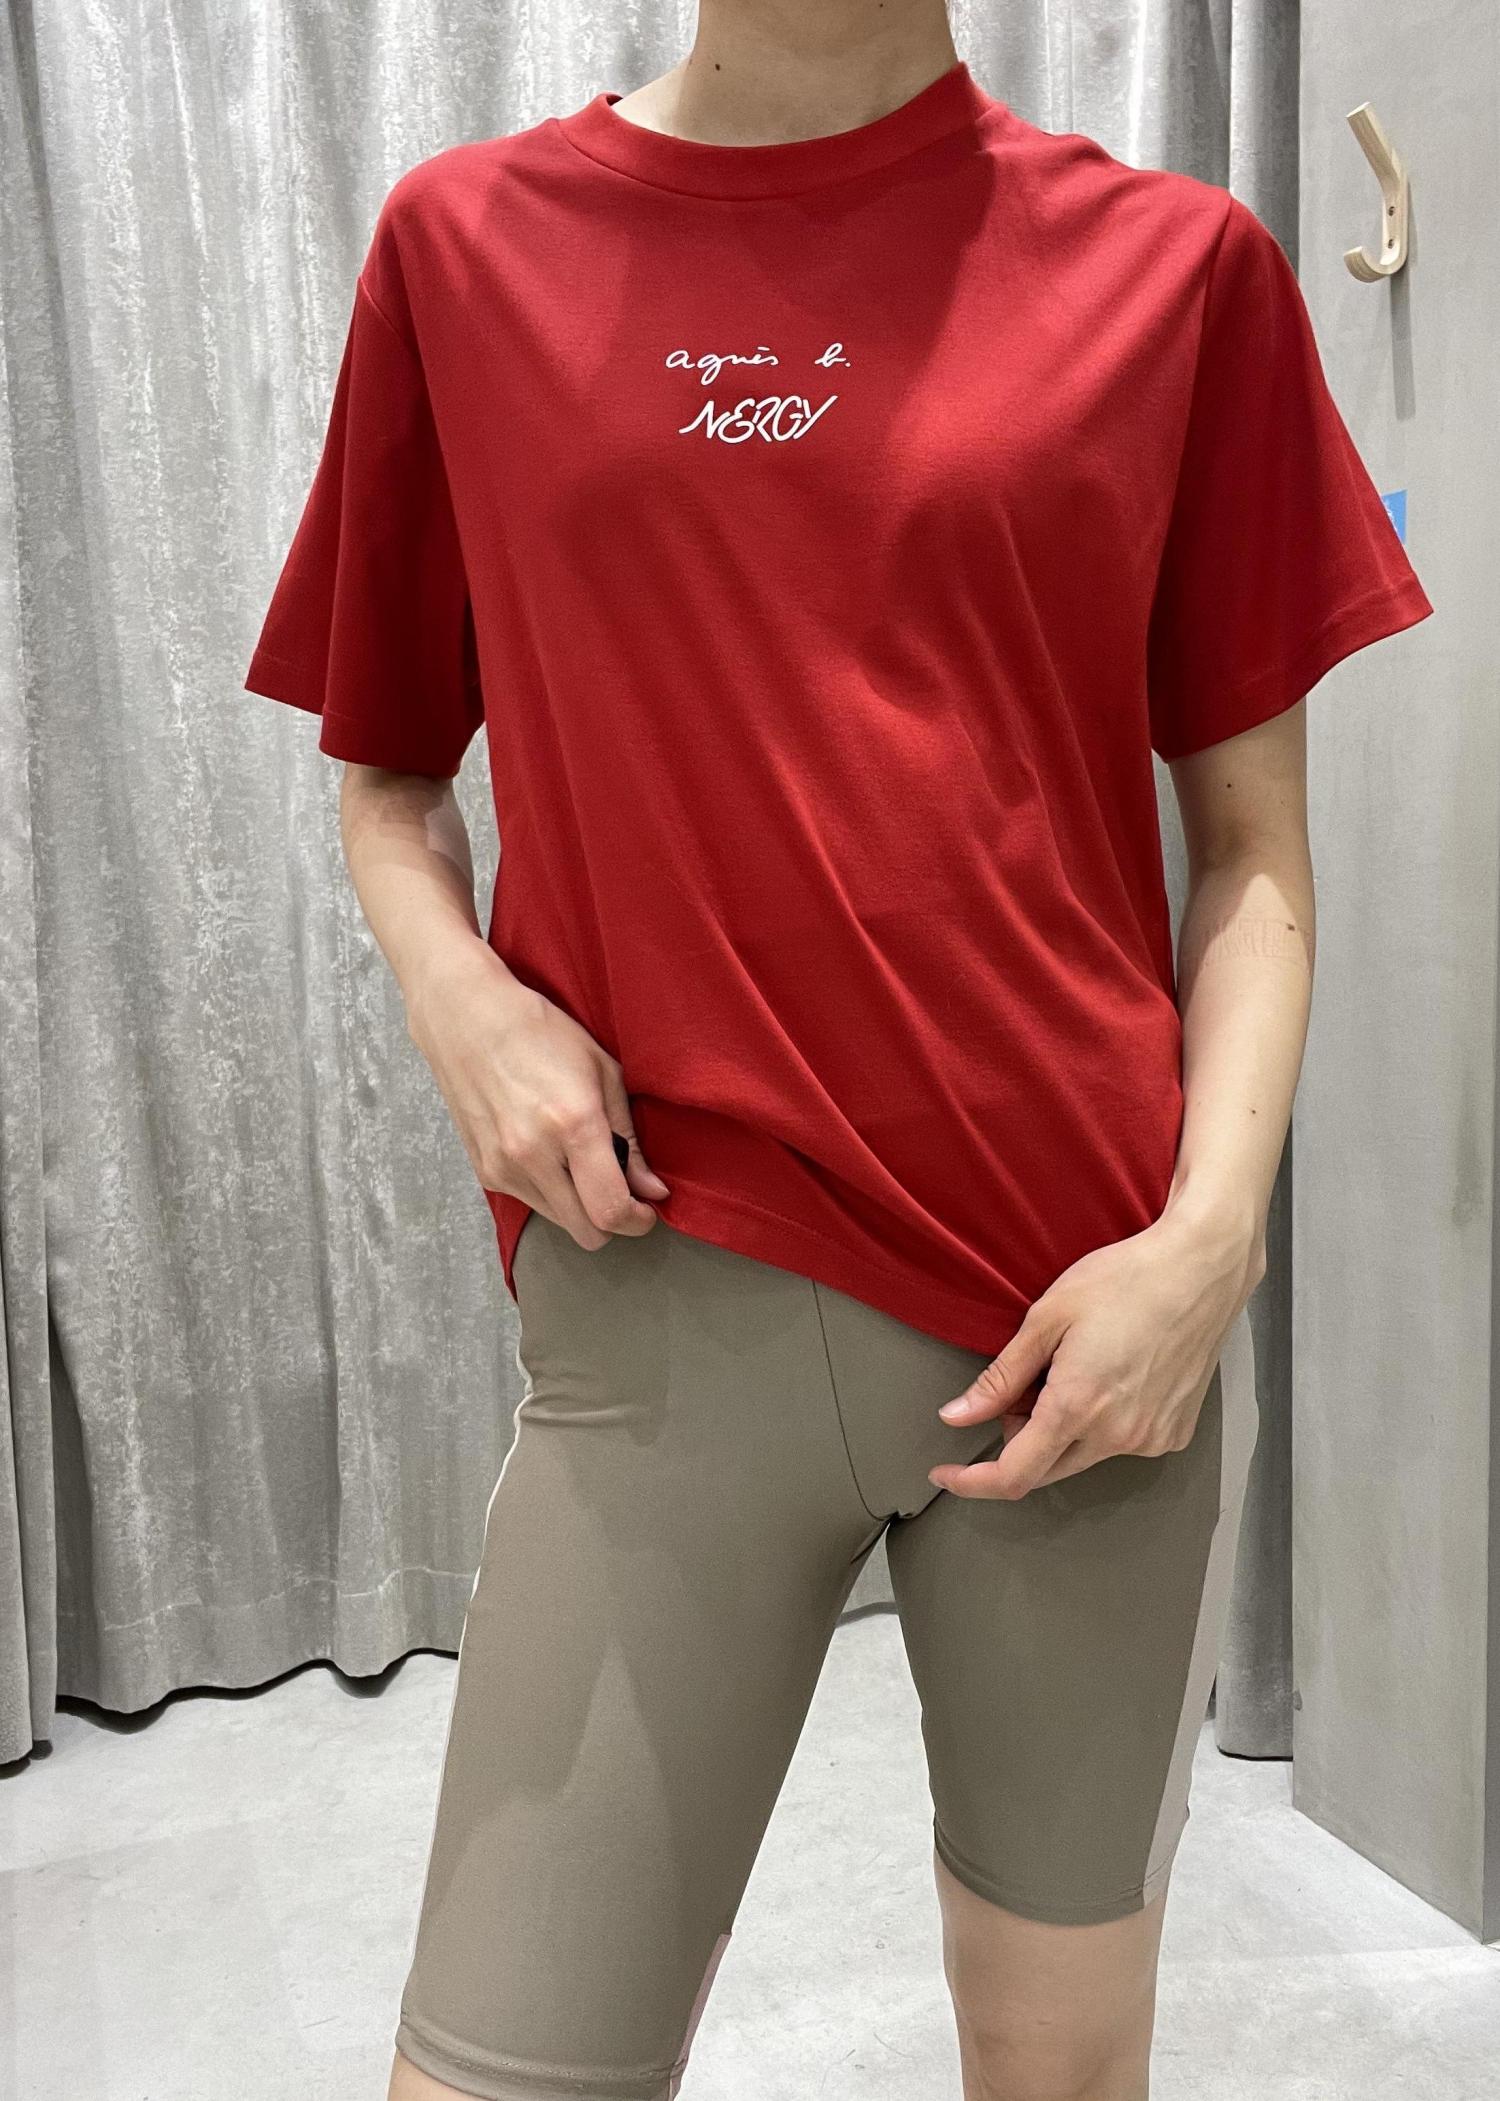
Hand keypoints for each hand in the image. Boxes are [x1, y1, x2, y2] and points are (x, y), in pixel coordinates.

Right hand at [404, 940, 668, 1249]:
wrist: (466, 1017)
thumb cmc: (542, 1033)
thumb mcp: (603, 1072)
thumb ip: (630, 1139)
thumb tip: (652, 1190)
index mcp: (573, 1125)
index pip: (610, 1210)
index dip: (637, 1221)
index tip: (646, 1209)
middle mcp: (533, 1154)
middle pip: (586, 1232)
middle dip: (612, 1221)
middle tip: (621, 1191)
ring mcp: (503, 1166)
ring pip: (559, 1222)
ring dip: (580, 1206)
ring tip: (582, 1163)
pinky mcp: (484, 1170)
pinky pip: (531, 1203)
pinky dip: (550, 1192)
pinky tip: (550, 1154)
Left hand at [928, 1205, 1262, 1499]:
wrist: (1200, 1269)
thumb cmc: (1126, 1280)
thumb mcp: (1046, 1319)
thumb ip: (1000, 1378)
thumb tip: (957, 1416)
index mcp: (1077, 1407)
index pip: (1014, 1475)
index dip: (974, 1482)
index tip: (948, 1475)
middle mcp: (1117, 1435)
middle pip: (1045, 1470)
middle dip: (1018, 1441)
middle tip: (1021, 1388)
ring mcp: (1150, 1439)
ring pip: (1082, 1457)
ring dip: (1060, 1431)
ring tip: (1073, 1370)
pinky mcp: (1174, 1433)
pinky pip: (1119, 1445)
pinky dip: (1100, 1425)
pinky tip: (1110, 1378)